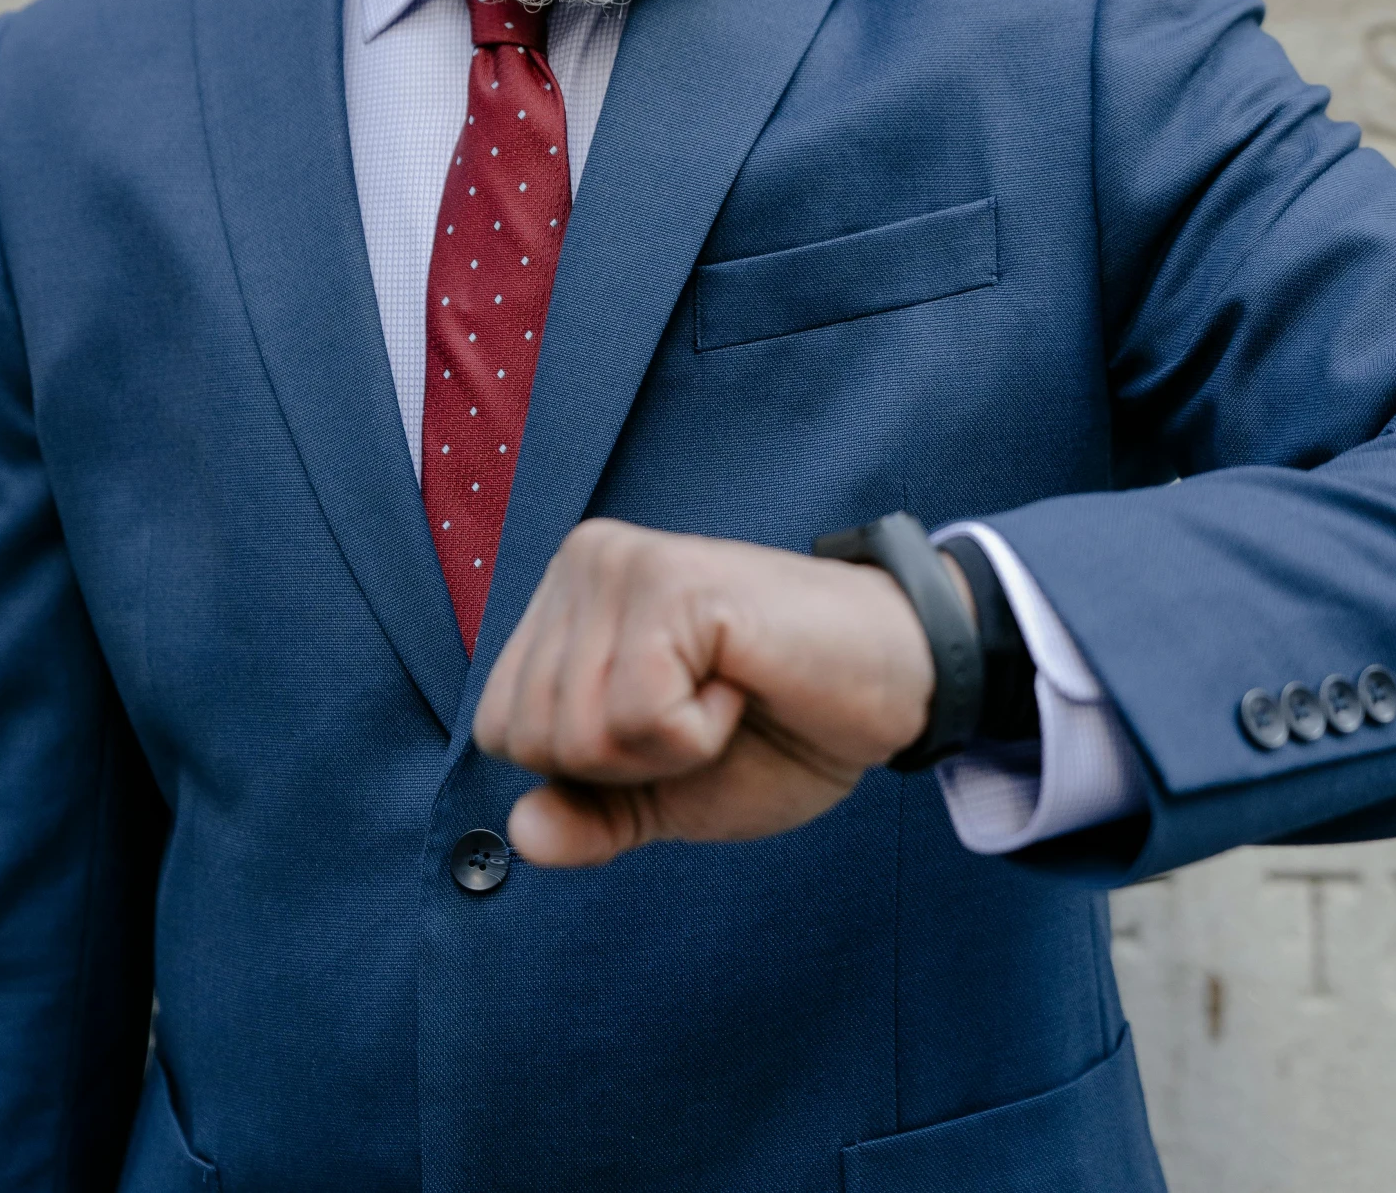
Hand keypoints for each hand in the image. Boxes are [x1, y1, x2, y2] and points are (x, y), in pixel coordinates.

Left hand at [472, 518, 936, 866]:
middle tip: (704, 711)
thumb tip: (522, 833)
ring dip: (666, 749)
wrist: (892, 683)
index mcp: (566, 599)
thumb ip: (589, 814)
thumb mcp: (668, 790)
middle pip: (530, 735)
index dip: (586, 771)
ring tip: (724, 692)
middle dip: (624, 765)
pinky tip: (741, 681)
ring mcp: (622, 564)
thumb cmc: (783, 727)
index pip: (503, 729)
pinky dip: (697, 733)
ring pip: (576, 731)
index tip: (669, 727)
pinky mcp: (671, 582)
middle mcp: (583, 562)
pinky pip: (638, 715)